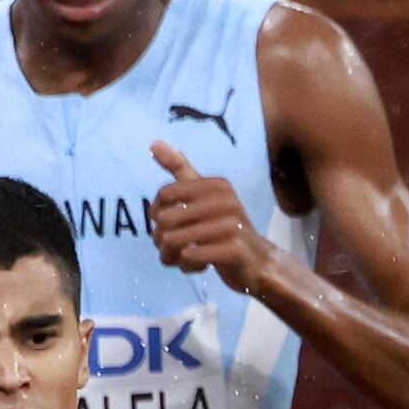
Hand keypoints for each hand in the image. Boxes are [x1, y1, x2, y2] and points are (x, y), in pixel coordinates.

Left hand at [146, 138, 273, 289]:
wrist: (255, 262)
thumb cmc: (222, 228)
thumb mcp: (203, 195)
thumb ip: (180, 170)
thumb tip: (153, 142)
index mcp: (216, 185)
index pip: (163, 195)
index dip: (157, 214)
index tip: (168, 224)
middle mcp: (225, 200)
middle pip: (164, 220)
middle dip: (161, 239)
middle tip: (172, 247)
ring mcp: (231, 224)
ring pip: (173, 240)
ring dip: (171, 255)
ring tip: (182, 257)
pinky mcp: (233, 249)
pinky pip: (189, 256)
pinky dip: (186, 265)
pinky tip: (198, 265)